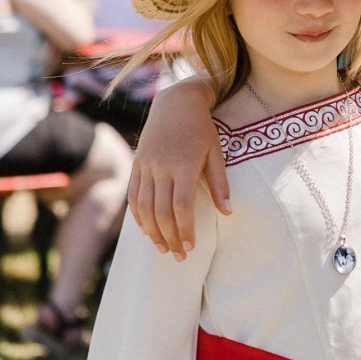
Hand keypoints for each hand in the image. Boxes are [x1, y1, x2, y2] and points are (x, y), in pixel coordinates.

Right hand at [127, 78, 230, 258]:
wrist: (175, 102)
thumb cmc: (201, 128)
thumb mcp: (216, 152)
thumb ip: (220, 183)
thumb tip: (227, 212)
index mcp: (184, 164)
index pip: (181, 206)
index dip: (184, 230)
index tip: (190, 248)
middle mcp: (161, 166)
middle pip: (161, 212)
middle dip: (170, 238)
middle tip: (179, 256)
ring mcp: (146, 165)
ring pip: (144, 207)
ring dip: (152, 232)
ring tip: (163, 248)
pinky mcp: (137, 164)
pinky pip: (133, 195)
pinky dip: (138, 216)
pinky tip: (147, 230)